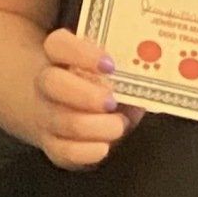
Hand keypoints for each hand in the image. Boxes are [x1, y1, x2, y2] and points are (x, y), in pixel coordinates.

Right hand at [32, 28, 144, 169]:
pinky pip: (63, 151)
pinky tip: (104, 147)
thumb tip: (152, 74)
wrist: (69, 109)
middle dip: (84, 94)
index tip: (110, 65)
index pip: (59, 45)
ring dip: (94, 126)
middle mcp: (46, 83)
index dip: (82, 53)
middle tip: (112, 102)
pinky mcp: (52, 144)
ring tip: (119, 125)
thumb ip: (124, 65)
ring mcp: (45, 115)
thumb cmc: (99, 82)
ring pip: (60, 121)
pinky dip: (86, 152)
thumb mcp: (110, 68)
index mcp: (58, 54)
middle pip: (51, 82)